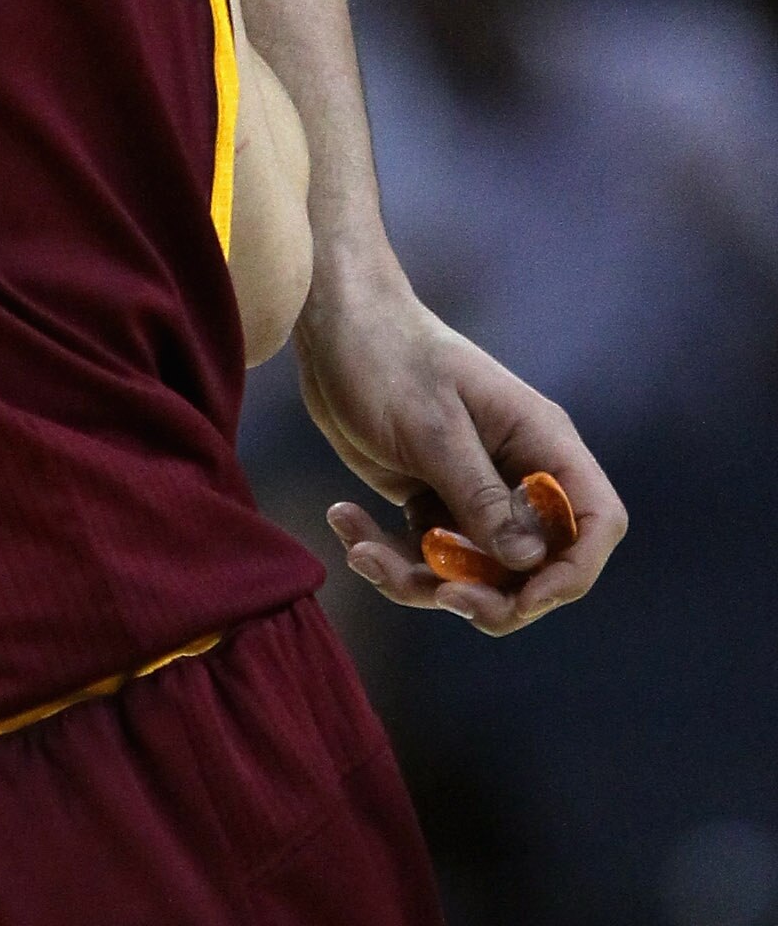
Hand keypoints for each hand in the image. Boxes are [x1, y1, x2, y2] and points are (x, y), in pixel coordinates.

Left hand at [297, 252, 625, 634]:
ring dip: (418, 580)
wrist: (332, 327)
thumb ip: (479, 496)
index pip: (594, 522)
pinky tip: (343, 520)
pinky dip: (386, 555)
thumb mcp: (432, 428)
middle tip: (439, 596)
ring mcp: (473, 491)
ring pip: (472, 572)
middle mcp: (516, 473)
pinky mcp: (430, 500)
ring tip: (361, 552)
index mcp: (540, 442)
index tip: (522, 598)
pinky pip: (425, 556)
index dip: (571, 571)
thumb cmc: (387, 358)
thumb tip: (527, 562)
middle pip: (534, 566)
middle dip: (489, 595)